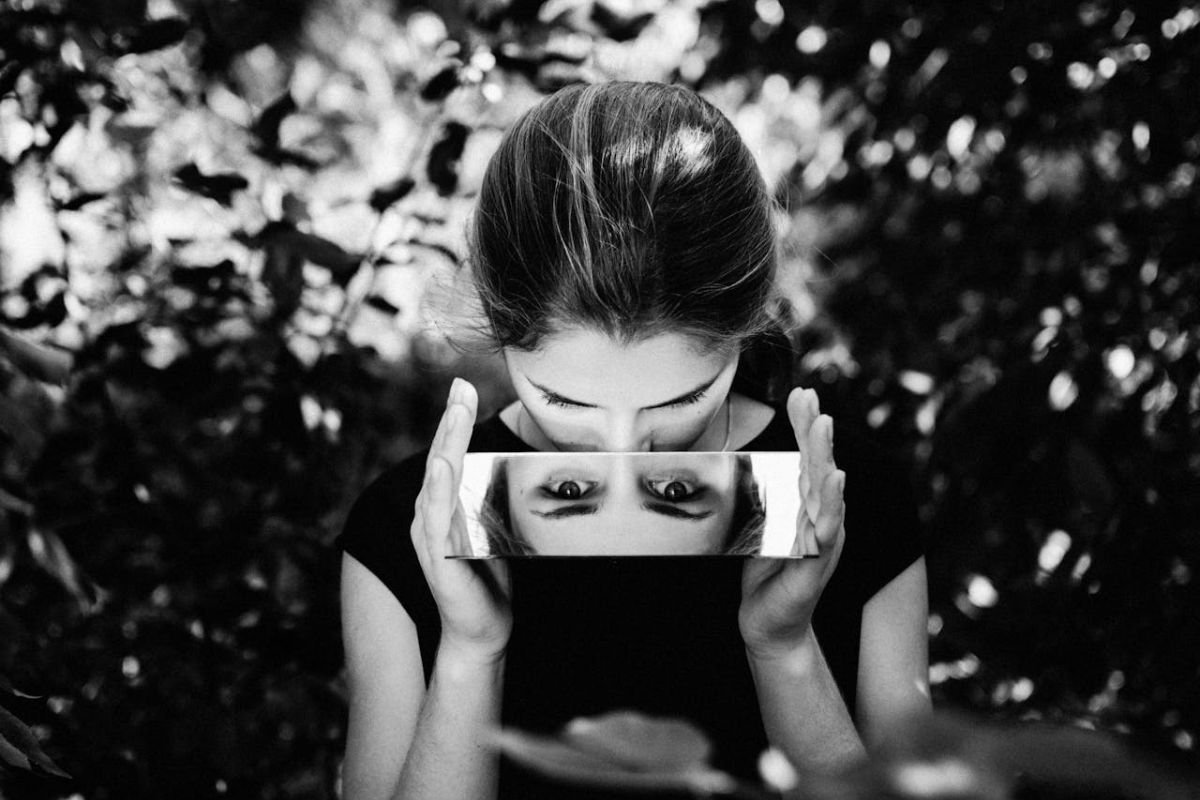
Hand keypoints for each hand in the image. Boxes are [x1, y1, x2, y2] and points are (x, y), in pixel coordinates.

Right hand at [412, 378, 511, 662]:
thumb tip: (514, 467)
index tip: (463, 387)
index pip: (447, 455)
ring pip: (437, 481)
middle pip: (439, 458)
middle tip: (460, 387)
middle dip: (451, 420)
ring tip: (455, 412)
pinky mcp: (439, 558)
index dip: (454, 421)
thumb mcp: (494, 532)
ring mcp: (431, 537)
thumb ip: (492, 501)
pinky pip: (438, 518)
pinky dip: (440, 489)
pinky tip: (444, 467)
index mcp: (443, 508)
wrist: (482, 633)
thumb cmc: (489, 582)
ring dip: (446, 443)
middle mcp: (430, 517)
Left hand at [739, 388, 845, 658]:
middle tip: (810, 397)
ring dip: (824, 455)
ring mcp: (824, 537)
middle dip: (814, 429)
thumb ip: (762, 496)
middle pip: (820, 465)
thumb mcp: (759, 526)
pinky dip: (832, 502)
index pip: (807, 457)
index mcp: (808, 505)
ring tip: (824, 425)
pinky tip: (835, 479)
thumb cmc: (765, 574)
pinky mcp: (819, 560)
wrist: (768, 623)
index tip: (800, 393)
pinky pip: (828, 527)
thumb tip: (747, 461)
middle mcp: (822, 517)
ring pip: (826, 489)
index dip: (804, 426)